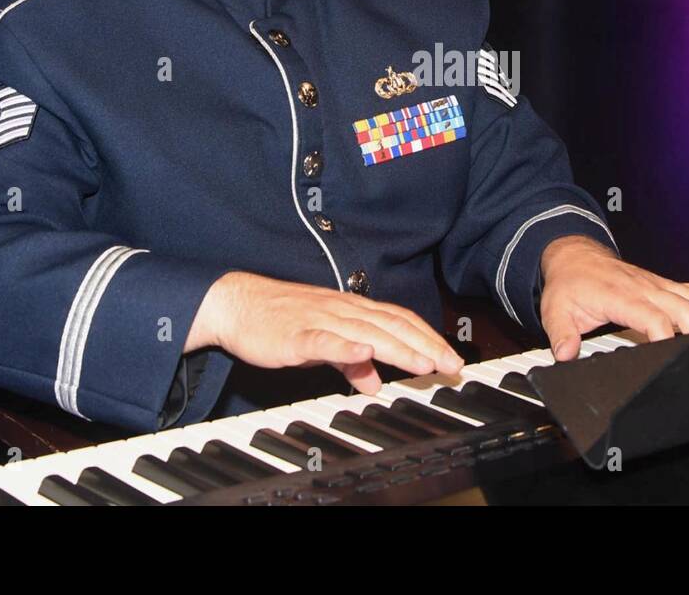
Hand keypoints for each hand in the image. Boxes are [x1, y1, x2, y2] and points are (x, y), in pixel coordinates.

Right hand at [186, 271, 463, 392]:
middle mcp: (343, 310)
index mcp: (351, 310)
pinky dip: (347, 347)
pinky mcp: (297, 333)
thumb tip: (374, 383)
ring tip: (423, 363)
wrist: (237, 304)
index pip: (399, 320)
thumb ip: (349, 362)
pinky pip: (325, 340)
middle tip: (451, 365)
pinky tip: (365, 353)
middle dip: (426, 345)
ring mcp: (321, 319)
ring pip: (367, 332)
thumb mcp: (322, 343)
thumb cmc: (280, 321)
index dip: (427, 336)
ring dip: (398, 348)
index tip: (450, 357)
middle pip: (393, 325)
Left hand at [539, 235, 688, 360]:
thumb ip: (561, 333)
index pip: (652, 317)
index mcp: (620, 296)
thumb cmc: (570, 284)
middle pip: (683, 309)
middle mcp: (645, 288)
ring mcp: (658, 284)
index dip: (664, 337)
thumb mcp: (555, 310)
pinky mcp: (664, 284)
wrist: (575, 257)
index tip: (668, 357)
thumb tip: (566, 354)